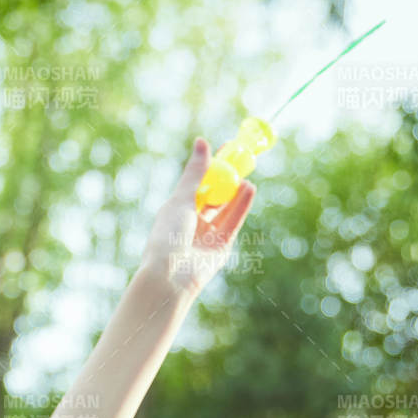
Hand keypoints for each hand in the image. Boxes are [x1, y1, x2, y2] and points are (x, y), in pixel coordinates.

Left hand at [138, 137, 256, 303]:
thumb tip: (202, 141)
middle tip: (242, 158)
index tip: (228, 147)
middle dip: (228, 177)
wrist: (170, 275)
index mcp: (177, 208)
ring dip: (236, 191)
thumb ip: (195, 173)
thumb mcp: (181, 199)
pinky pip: (233, 221)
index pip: (199, 181)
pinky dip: (242, 205)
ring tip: (245, 176)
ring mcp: (207, 234)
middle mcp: (192, 221)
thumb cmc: (168, 235)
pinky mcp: (221, 246)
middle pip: (215, 194)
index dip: (213, 165)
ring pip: (226, 208)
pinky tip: (249, 188)